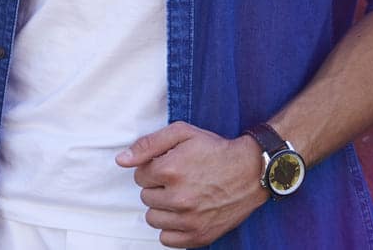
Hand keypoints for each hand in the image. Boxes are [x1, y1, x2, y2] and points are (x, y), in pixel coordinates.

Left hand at [116, 122, 267, 247]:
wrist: (251, 171)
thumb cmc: (215, 149)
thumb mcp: (181, 133)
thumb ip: (148, 144)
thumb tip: (121, 160)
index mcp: (170, 171)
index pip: (139, 175)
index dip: (153, 168)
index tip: (169, 165)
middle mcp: (179, 198)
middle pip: (145, 196)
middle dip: (157, 187)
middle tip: (178, 179)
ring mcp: (190, 220)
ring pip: (153, 218)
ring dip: (162, 207)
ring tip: (180, 196)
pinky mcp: (200, 235)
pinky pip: (167, 239)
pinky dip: (171, 228)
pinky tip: (182, 214)